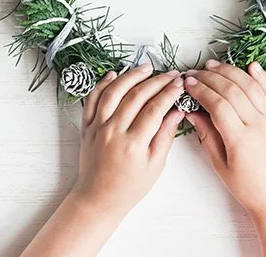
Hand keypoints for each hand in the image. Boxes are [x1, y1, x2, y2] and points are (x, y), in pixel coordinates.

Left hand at [21, 65, 185, 256]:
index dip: (168, 92)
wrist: (98, 198)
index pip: (155, 108)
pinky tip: (114, 74)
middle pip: (136, 96)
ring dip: (130, 76)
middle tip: (169, 74)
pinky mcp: (86, 125)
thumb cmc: (130, 186)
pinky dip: (102, 84)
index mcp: (133, 144)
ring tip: (146, 68)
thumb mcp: (155, 165)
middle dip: (156, 81)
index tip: (179, 83)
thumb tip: (177, 110)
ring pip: (113, 91)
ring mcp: (97, 127)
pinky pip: (92, 99)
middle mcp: (113, 132)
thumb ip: (166, 135)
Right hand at [184, 60, 265, 256]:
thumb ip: (206, 134)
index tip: (187, 84)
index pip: (218, 104)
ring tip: (213, 65)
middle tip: (194, 73)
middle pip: (233, 90)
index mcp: (241, 139)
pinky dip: (262, 77)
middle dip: (210, 78)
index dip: (200, 90)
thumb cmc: (246, 186)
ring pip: (251, 86)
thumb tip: (191, 111)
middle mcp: (258, 125)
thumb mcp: (218, 164)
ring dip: (231, 71)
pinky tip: (251, 65)